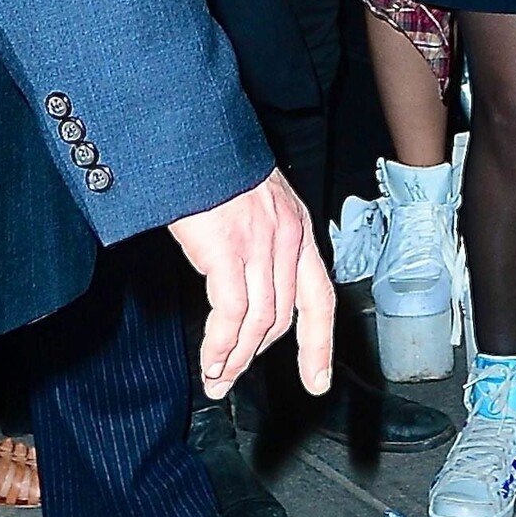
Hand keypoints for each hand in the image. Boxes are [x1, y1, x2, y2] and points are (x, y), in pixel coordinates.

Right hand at [168, 169, 333, 400]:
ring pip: (260, 320)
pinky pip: (232, 313)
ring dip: (236, 357)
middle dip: (257, 355)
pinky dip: (221, 344)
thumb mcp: (254, 202)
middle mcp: (288, 239)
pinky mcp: (229, 250)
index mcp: (297, 229)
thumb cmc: (215, 168)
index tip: (317, 379)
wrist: (195, 137)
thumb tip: (245, 282)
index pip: (320, 296)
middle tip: (229, 379)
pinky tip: (211, 359)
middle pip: (284, 316)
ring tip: (216, 378)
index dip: (319, 343)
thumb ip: (260, 240)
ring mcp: (261, 244)